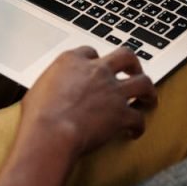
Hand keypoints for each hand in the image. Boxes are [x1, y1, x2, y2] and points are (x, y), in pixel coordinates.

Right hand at [20, 47, 157, 159]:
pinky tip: (134, 131)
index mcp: (72, 61)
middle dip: (133, 64)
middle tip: (133, 71)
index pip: (90, 52)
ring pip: (143, 82)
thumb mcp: (38, 89)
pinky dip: (138, 126)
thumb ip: (51, 84)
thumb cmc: (38, 115)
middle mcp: (96, 71)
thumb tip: (51, 92)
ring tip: (148, 98)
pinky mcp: (121, 114)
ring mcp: (112, 91)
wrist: (50, 133)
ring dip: (148, 91)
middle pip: (125, 56)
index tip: (97, 67)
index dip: (95, 60)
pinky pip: (139, 118)